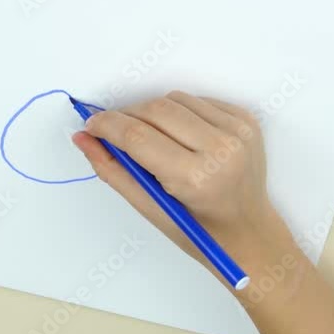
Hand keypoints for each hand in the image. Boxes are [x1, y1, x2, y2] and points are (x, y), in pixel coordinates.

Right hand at [72, 91, 291, 283]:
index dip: (107, 126)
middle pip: (156, 110)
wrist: (250, 233)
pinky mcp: (246, 120)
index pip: (138, 137)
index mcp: (196, 178)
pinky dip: (179, 112)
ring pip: (175, 100)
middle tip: (112, 130)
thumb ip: (112, 170)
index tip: (90, 125)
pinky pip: (198, 101)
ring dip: (152, 113)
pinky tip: (178, 136)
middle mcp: (221, 149)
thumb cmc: (198, 231)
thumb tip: (83, 138)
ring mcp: (238, 132)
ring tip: (150, 138)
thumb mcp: (149, 208)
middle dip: (126, 116)